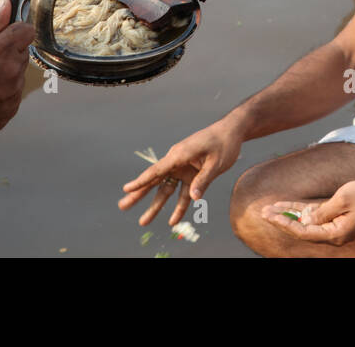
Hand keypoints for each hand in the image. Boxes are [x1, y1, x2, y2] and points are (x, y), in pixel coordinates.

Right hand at [0, 0, 33, 141]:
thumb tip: (6, 3)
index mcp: (1, 49)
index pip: (27, 30)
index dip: (17, 31)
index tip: (6, 35)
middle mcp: (13, 69)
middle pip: (22, 52)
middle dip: (9, 52)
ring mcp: (15, 90)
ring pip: (19, 73)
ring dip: (7, 72)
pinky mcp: (13, 107)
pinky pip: (15, 92)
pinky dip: (4, 91)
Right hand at [118, 119, 243, 225]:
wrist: (232, 132)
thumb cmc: (224, 143)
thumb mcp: (216, 162)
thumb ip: (204, 180)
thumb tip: (193, 198)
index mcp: (180, 154)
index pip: (157, 170)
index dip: (141, 181)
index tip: (126, 189)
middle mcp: (177, 162)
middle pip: (155, 181)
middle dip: (139, 194)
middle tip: (122, 206)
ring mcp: (183, 169)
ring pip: (166, 190)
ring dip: (156, 206)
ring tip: (143, 221)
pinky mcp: (192, 175)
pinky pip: (183, 193)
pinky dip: (179, 207)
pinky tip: (173, 220)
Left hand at [261, 181, 354, 245]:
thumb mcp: (342, 199)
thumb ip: (322, 211)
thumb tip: (305, 220)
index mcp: (335, 234)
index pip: (304, 232)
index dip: (285, 224)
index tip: (270, 216)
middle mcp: (332, 235)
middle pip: (301, 230)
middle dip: (282, 221)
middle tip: (263, 213)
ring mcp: (333, 228)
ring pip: (305, 223)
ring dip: (288, 215)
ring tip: (269, 209)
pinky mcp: (335, 218)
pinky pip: (314, 216)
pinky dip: (300, 211)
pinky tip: (286, 206)